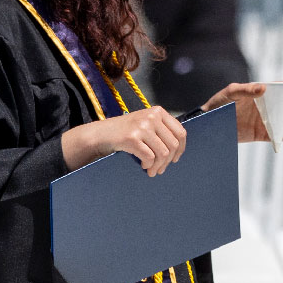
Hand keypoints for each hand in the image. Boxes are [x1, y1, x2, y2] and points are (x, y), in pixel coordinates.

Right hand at [62, 107, 187, 175]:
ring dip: (158, 166)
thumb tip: (179, 149)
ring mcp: (142, 126)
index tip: (175, 159)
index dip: (180, 149)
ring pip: (163, 153)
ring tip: (153, 171)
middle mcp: (152, 116)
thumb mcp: (146, 123)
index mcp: (158, 112)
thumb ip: (162, 130)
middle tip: (161, 169)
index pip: (180, 132)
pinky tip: (144, 166)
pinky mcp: (132, 138)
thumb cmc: (126, 132)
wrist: (101, 134)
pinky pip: (149, 157)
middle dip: (168, 161)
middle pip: (173, 144)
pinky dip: (148, 165)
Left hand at [202, 80, 282, 143]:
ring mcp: (264, 121)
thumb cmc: (219, 103)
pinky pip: (276, 136)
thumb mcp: (231, 92)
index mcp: (261, 94)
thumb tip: (264, 88)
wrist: (208, 123)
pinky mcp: (260, 134)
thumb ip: (247, 90)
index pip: (281, 88)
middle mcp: (266, 107)